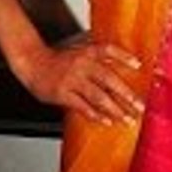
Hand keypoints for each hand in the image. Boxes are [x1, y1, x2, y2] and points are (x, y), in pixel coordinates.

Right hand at [17, 39, 143, 124]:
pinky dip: (95, 114)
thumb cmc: (57, 60)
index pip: (107, 50)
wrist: (32, 63)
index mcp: (86, 52)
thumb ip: (97, 56)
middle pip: (108, 78)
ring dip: (115, 109)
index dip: (123, 56)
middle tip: (140, 106)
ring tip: (127, 119)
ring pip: (98, 96)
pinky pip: (82, 106)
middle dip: (126, 94)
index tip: (138, 65)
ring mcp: (72, 79)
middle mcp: (81, 64)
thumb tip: (120, 63)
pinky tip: (106, 121)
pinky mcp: (62, 93)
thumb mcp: (77, 52)